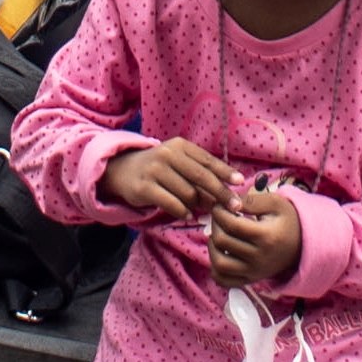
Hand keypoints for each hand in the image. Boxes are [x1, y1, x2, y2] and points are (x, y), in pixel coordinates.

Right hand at [99, 137, 237, 222]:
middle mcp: (167, 155)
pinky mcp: (144, 187)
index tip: (240, 183)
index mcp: (179, 146)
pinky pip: (172, 204)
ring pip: (188, 193)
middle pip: (201, 177)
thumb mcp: (177, 162)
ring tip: (202, 211)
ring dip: (199, 205)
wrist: (121, 170)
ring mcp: (154, 170)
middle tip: (235, 207)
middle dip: (221, 193)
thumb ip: (199, 172)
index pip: (207, 160)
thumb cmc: (158, 169)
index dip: (225, 172)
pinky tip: (188, 215)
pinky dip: (183, 212)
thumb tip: (227, 191)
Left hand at [206, 187, 303, 286]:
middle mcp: (259, 258)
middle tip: (220, 216)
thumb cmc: (288, 220)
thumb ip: (251, 201)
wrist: (303, 245)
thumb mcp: (275, 203)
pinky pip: (223, 280)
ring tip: (219, 234)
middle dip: (215, 224)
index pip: (231, 224)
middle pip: (222, 241)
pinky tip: (221, 252)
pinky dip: (216, 267)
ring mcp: (254, 272)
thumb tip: (228, 202)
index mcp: (266, 237)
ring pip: (219, 264)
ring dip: (213, 246)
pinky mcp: (250, 280)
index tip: (220, 205)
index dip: (219, 211)